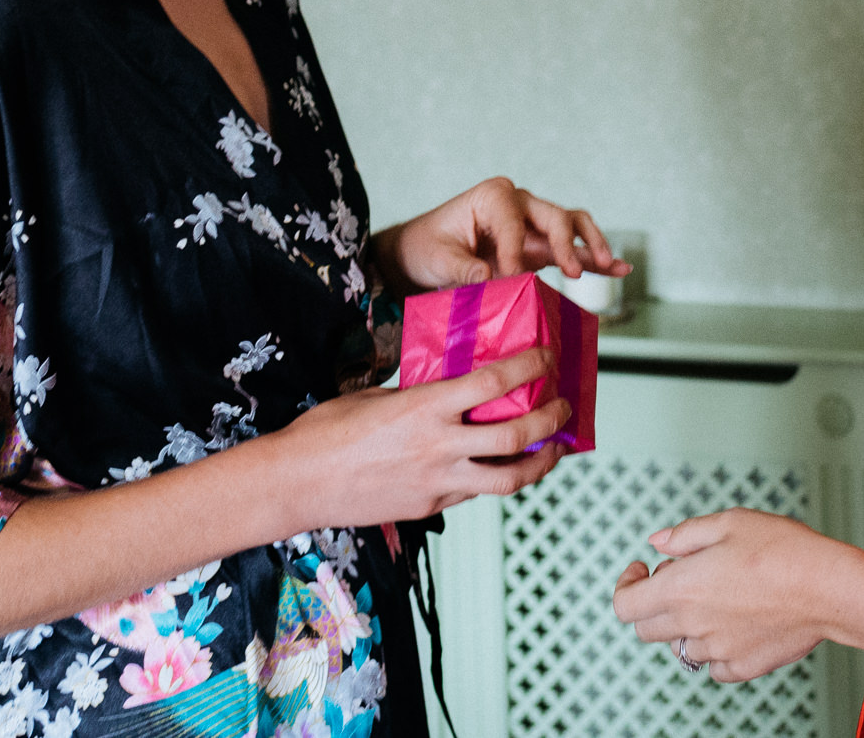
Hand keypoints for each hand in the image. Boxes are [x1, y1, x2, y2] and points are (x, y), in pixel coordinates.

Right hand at [266, 347, 572, 526]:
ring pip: (509, 479)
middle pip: (517, 435)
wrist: (297, 483)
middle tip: (565, 406)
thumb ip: (419, 395)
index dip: (530, 367)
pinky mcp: (429, 507)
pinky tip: (503, 468)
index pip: (494, 382)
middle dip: (552, 419)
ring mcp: (437, 482)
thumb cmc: (326, 432)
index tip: (547, 357)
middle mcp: (438, 445)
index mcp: (424, 407)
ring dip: (542, 461)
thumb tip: (450, 389)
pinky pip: (476, 493)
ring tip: (554, 448)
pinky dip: (496, 479)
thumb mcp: (376, 396)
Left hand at [375, 177, 632, 294]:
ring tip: (607, 266)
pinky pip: (573, 248)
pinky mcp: (540, 246)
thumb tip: (490, 278)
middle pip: (555, 217)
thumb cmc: (428, 248)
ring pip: (572, 226)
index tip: (511, 281)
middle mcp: (519, 202)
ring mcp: (533, 224)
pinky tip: (619, 269)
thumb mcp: (438, 259)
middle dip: (566, 243)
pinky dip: (594, 257)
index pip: (513, 225)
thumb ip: (463, 269)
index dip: (514, 255)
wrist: (423, 253)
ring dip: (590, 245)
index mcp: (493, 197)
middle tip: (572, 272)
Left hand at [610, 510, 851, 681]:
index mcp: (680, 587)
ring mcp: (716, 650)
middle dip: (653, 604)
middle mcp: (692, 624)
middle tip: (681, 581)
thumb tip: (656, 542)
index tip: (642, 570)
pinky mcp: (741, 667)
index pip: (624, 605)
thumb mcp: (729, 522)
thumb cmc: (783, 549)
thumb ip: (685, 534)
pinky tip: (734, 625)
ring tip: (716, 599)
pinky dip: (714, 649)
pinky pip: (712, 666)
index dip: (627, 586)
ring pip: (680, 647)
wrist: (829, 588)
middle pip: (646, 629)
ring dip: (685, 625)